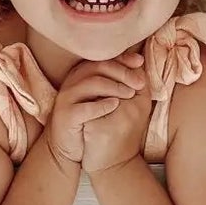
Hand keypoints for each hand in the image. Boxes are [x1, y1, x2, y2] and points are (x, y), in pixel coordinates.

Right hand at [45, 50, 145, 169]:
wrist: (71, 146)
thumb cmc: (91, 119)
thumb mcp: (104, 97)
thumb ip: (117, 80)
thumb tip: (139, 63)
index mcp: (81, 74)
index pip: (102, 59)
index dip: (122, 59)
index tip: (140, 62)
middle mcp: (72, 82)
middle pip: (98, 67)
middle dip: (122, 72)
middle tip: (139, 83)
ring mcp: (67, 98)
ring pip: (91, 83)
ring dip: (114, 87)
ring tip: (130, 94)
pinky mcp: (65, 115)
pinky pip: (84, 108)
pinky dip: (102, 105)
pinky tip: (116, 105)